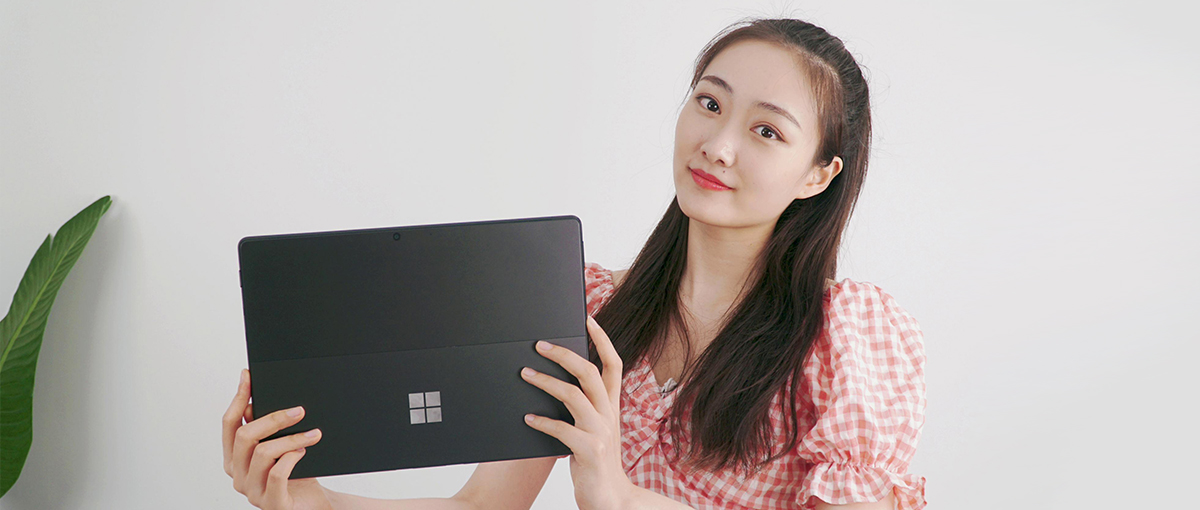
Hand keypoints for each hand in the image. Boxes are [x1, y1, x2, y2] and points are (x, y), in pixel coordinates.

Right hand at [222, 369, 331, 509]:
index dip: (239, 398)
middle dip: (273, 419)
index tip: (248, 376)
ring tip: (312, 434)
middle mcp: (237, 474)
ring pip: (263, 453)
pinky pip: (277, 474)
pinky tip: (304, 451)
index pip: (229, 423)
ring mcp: (252, 490)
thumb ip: (265, 428)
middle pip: (245, 436)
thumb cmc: (296, 473)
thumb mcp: (279, 446)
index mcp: (234, 457)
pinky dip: (292, 458)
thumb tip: (258, 398)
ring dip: (291, 438)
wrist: (311, 503)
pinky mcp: (271, 502)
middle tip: (299, 411)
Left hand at [521, 315, 634, 509]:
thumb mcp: (594, 429)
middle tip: (540, 345)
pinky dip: (543, 422)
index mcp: (612, 406)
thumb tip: (554, 381)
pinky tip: (528, 418)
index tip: (588, 319)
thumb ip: (582, 407)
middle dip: (565, 354)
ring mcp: (601, 432)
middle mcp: (609, 414)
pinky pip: (563, 429)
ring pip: (574, 395)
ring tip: (525, 374)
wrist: (611, 498)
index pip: (613, 364)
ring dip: (546, 382)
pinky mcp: (589, 451)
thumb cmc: (595, 461)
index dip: (602, 340)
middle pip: (591, 372)